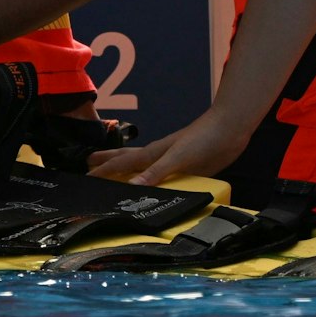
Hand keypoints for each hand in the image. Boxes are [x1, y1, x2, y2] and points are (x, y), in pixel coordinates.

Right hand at [88, 109, 249, 185]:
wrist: (229, 129)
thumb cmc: (203, 138)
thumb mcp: (178, 157)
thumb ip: (156, 172)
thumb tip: (132, 187)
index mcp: (152, 153)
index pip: (121, 164)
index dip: (103, 171)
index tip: (86, 178)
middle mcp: (157, 156)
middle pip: (126, 160)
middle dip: (106, 164)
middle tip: (88, 167)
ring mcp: (170, 161)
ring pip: (141, 168)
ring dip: (126, 172)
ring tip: (114, 179)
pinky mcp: (184, 167)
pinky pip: (160, 178)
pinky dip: (150, 182)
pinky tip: (152, 187)